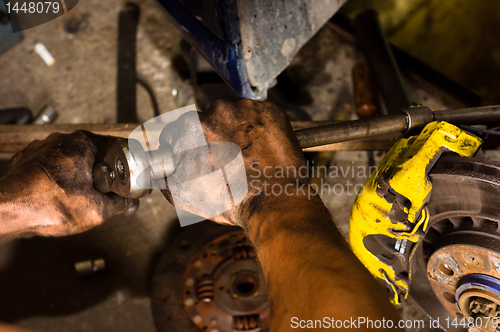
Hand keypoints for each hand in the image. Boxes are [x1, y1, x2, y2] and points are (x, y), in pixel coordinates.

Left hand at [0, 130, 137, 238]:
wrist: (7, 212)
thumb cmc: (46, 206)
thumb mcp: (97, 210)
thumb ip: (120, 204)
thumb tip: (130, 203)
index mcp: (83, 144)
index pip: (117, 146)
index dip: (129, 162)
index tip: (133, 172)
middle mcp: (62, 141)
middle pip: (95, 153)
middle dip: (105, 171)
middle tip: (111, 188)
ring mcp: (43, 149)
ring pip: (73, 159)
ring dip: (82, 175)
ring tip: (86, 195)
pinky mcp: (28, 160)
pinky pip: (54, 166)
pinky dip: (62, 178)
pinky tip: (63, 195)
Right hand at [158, 99, 308, 225]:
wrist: (275, 202)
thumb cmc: (232, 200)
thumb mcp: (185, 195)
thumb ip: (166, 177)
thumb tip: (165, 171)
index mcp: (193, 127)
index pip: (181, 129)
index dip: (187, 144)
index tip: (197, 153)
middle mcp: (218, 110)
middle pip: (210, 120)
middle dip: (215, 137)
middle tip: (226, 159)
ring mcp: (248, 108)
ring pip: (236, 117)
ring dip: (238, 131)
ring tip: (247, 156)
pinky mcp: (271, 111)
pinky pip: (259, 117)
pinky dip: (259, 130)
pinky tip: (262, 149)